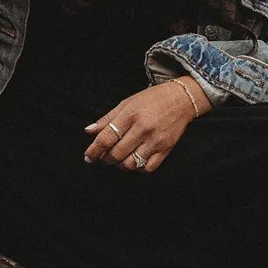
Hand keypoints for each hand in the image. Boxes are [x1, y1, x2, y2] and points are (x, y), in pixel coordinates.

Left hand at [85, 78, 209, 170]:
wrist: (179, 99)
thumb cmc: (150, 99)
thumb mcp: (126, 103)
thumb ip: (107, 118)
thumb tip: (89, 131)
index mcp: (130, 114)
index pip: (107, 137)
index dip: (94, 150)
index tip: (88, 157)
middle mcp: (143, 128)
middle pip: (117, 153)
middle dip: (106, 159)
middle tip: (102, 158)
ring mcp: (155, 141)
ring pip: (131, 164)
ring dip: (120, 165)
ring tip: (117, 159)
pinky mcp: (165, 150)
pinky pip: (147, 168)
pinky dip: (137, 168)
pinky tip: (133, 160)